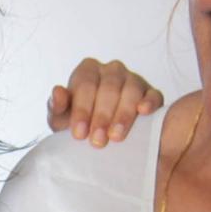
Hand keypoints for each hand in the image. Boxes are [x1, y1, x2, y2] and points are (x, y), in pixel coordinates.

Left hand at [48, 58, 162, 147]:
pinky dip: (149, 102)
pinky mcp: (150, 93)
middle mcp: (111, 70)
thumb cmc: (80, 122)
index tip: (79, 134)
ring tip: (116, 137)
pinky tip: (143, 112)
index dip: (82, 110)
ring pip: (130, 90)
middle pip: (108, 88)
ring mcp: (133, 79)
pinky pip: (153, 94)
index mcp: (87, 70)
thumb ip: (57, 107)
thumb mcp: (62, 118)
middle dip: (102, 116)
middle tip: (97, 141)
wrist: (100, 133)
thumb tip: (57, 92)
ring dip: (123, 114)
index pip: (85, 85)